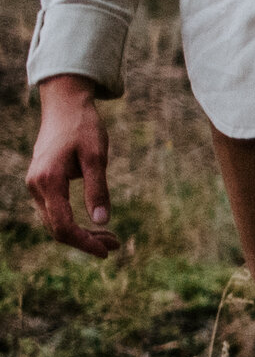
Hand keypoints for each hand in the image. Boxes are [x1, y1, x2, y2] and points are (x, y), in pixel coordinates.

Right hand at [25, 76, 119, 256]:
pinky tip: (96, 225)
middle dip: (85, 241)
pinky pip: (54, 211)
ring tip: (111, 238)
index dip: (84, 243)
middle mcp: (36, 185)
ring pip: (54, 222)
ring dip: (81, 233)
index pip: (63, 225)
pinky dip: (73, 222)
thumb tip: (102, 222)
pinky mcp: (42, 182)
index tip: (108, 252)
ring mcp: (36, 184)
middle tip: (115, 246)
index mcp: (48, 180)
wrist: (65, 105)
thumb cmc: (83, 127)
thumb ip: (98, 189)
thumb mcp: (97, 157)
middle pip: (56, 228)